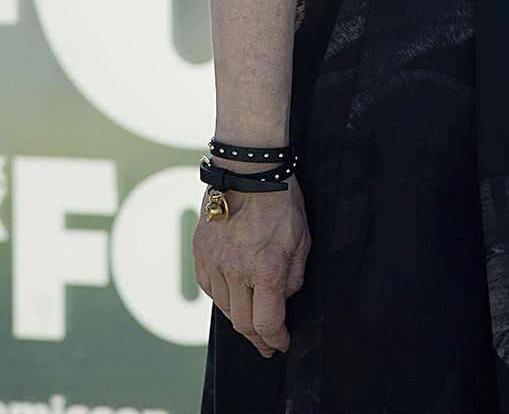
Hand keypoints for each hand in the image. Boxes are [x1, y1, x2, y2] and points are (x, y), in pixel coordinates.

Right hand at [192, 177, 310, 356]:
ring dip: (241, 317)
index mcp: (266, 267)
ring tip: (253, 316)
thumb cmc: (281, 202)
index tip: (281, 344)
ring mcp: (214, 262)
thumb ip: (293, 278)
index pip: (267, 322)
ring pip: (225, 308)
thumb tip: (281, 302)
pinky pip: (210, 289)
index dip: (276, 339)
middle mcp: (236, 269)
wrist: (249, 170)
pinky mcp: (200, 253)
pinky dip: (224, 297)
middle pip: (243, 323)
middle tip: (267, 343)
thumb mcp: (302, 240)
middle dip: (258, 338)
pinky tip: (235, 293)